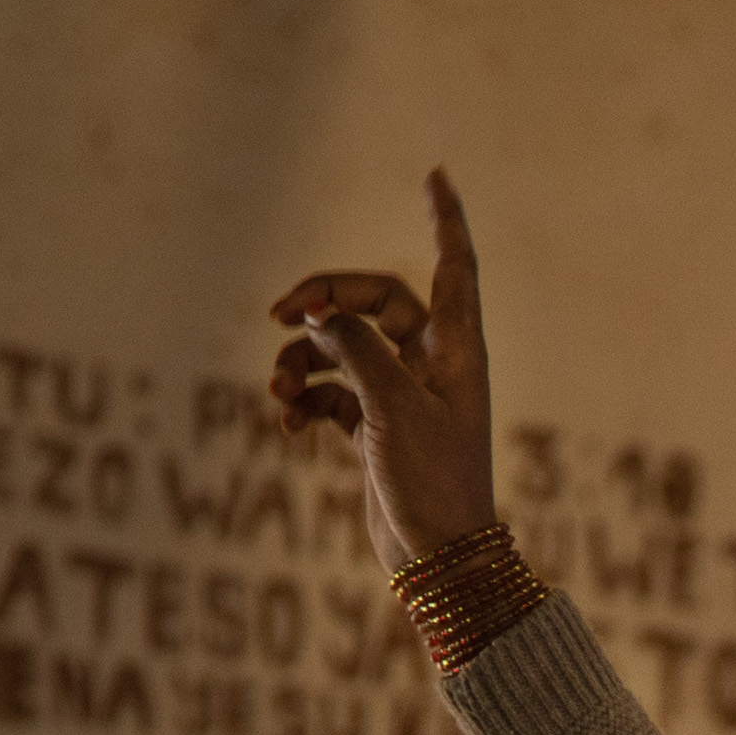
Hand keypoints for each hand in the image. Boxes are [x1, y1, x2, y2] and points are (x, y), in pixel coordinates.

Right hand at [267, 168, 502, 575]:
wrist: (439, 560)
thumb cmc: (432, 482)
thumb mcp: (392, 406)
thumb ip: (356, 348)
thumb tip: (322, 315)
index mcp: (456, 349)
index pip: (452, 264)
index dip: (444, 219)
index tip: (435, 174)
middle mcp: (432, 365)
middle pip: (370, 303)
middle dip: (323, 302)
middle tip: (280, 313)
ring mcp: (402, 397)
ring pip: (341, 350)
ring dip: (303, 360)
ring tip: (279, 388)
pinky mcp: (377, 430)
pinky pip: (330, 395)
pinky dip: (305, 400)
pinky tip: (286, 421)